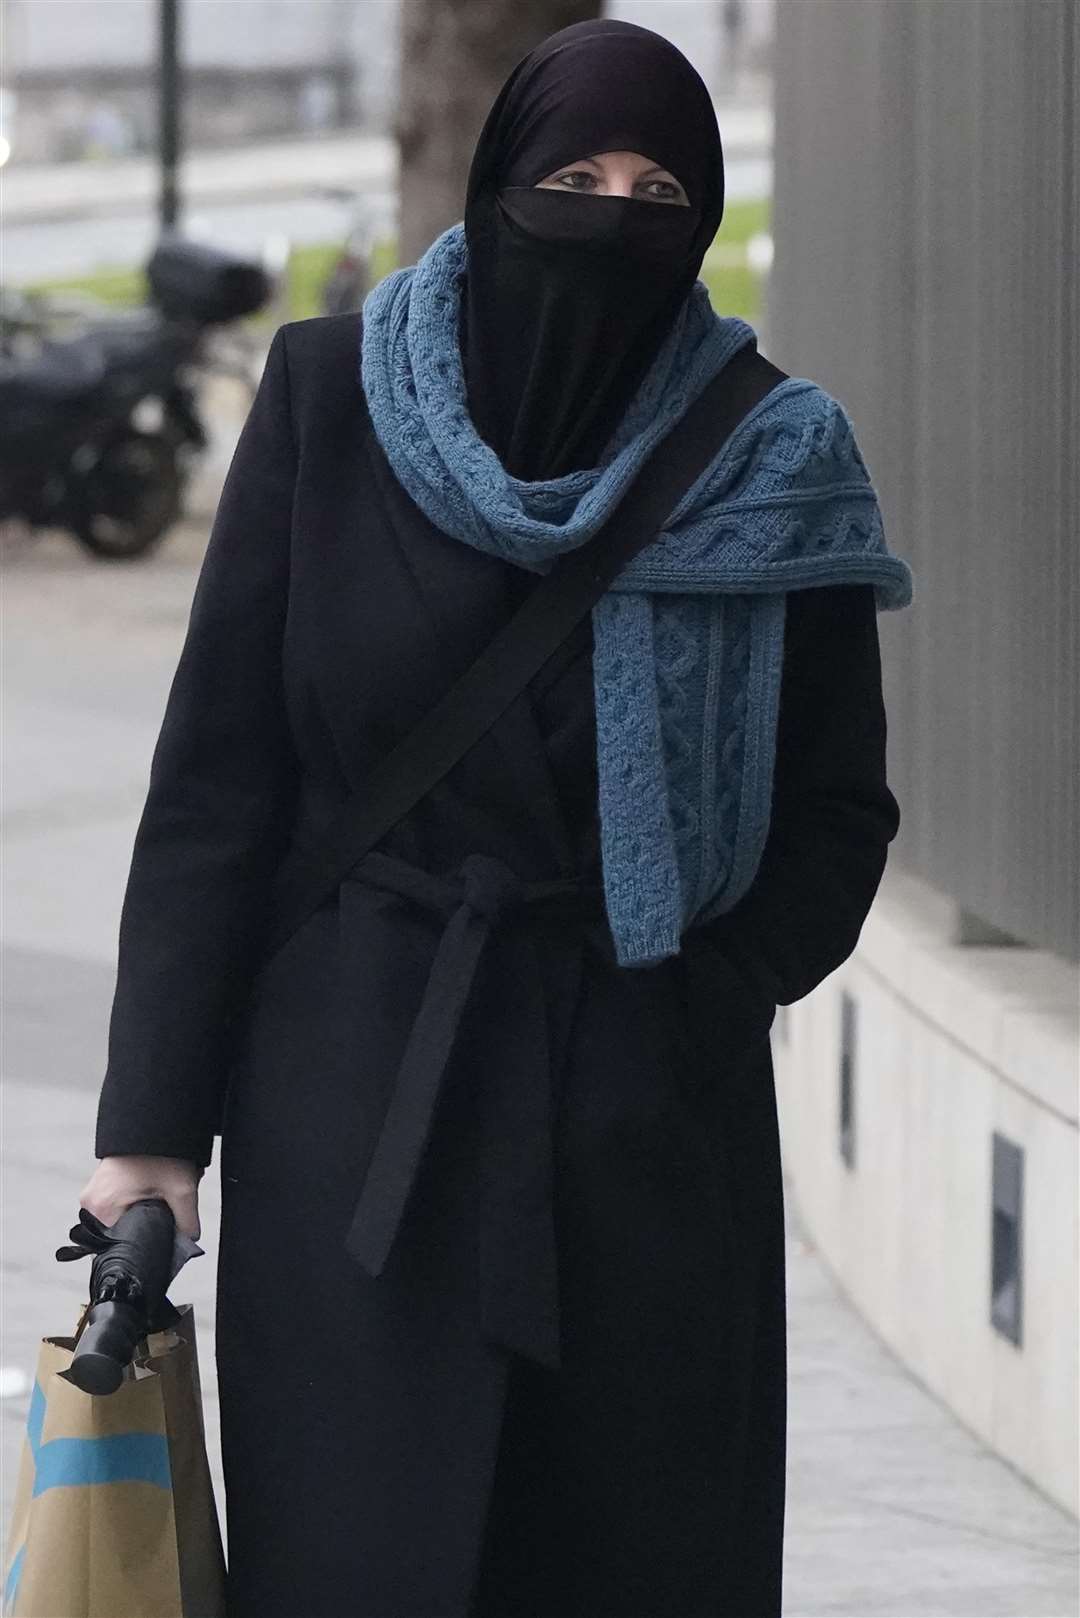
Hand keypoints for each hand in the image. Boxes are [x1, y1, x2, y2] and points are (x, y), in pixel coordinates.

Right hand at [79, 1155, 203, 1240]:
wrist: (152, 1119)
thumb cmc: (161, 1152)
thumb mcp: (182, 1190)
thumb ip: (186, 1224)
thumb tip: (187, 1243)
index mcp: (102, 1210)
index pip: (121, 1247)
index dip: (145, 1245)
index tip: (162, 1233)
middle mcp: (90, 1205)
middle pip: (121, 1233)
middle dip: (146, 1225)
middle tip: (163, 1205)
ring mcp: (92, 1195)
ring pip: (121, 1219)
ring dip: (141, 1212)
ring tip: (157, 1193)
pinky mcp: (99, 1186)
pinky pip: (117, 1205)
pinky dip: (135, 1201)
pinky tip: (150, 1187)